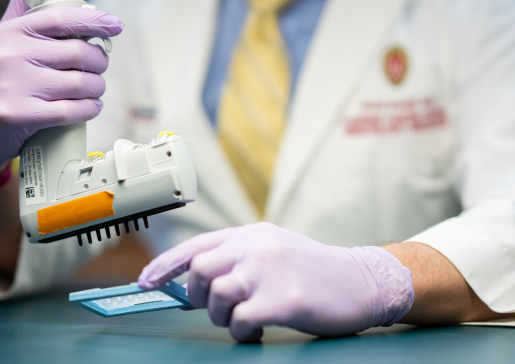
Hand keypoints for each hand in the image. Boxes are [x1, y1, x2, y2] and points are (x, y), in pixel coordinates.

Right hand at [0, 0, 123, 163]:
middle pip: (80, 53)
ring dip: (97, 88)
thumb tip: (47, 2)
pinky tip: (91, 106)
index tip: (115, 25)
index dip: (95, 21)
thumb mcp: (2, 41)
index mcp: (13, 32)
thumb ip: (21, 20)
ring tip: (93, 89)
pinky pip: (73, 110)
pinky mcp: (23, 114)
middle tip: (98, 68)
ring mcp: (18, 86)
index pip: (62, 18)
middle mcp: (15, 55)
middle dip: (99, 61)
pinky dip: (90, 109)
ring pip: (82, 83)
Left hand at [139, 222, 413, 341]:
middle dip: (199, 297)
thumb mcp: (274, 250)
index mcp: (251, 234)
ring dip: (224, 317)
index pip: (196, 247)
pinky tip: (259, 330)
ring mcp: (269, 272)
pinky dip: (243, 331)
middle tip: (219, 308)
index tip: (145, 283)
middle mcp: (256, 247)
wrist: (361, 280)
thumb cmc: (313, 270)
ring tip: (245, 320)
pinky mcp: (283, 300)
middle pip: (200, 271)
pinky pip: (241, 320)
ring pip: (217, 297)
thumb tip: (197, 282)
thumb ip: (239, 259)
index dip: (165, 266)